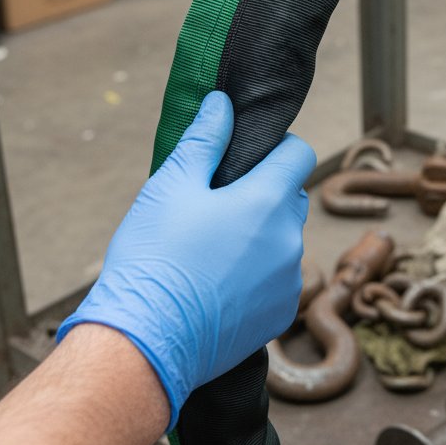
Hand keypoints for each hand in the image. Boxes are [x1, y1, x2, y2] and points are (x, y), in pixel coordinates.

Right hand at [57, 91, 314, 429]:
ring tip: (212, 250)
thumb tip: (222, 103)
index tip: (247, 158)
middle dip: (265, 193)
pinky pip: (278, 281)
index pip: (299, 154)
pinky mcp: (279, 315)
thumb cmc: (153, 258)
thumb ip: (203, 139)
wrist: (145, 341)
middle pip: (292, 198)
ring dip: (261, 238)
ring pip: (284, 242)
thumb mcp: (170, 186)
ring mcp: (288, 281)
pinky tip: (217, 284)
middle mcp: (289, 240)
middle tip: (219, 204)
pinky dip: (257, 277)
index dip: (276, 148)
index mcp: (267, 201)